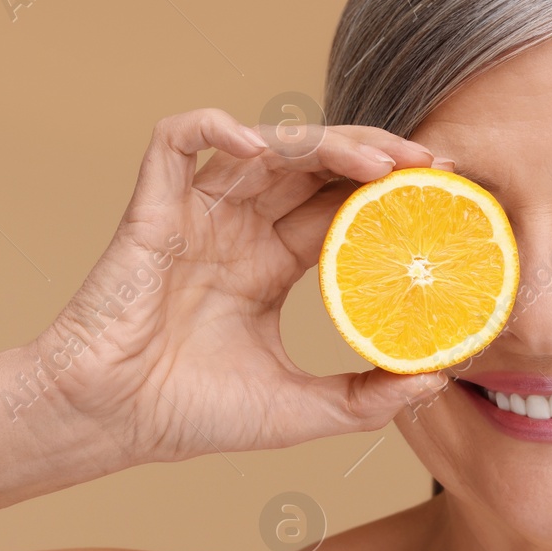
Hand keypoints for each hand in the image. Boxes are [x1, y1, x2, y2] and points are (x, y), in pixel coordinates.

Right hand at [30, 108, 452, 462]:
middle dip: (373, 155)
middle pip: (314, 167)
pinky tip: (263, 149)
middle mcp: (237, 229)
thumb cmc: (191, 415)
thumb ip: (370, 397)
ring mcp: (196, 213)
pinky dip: (218, 128)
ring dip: (325, 142)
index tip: (442, 194)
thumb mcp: (303, 410)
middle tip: (430, 163)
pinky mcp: (152, 205)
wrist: (110, 422)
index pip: (338, 207)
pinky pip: (179, 139)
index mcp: (268, 264)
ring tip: (380, 161)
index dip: (388, 193)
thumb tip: (439, 379)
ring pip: (266, 145)